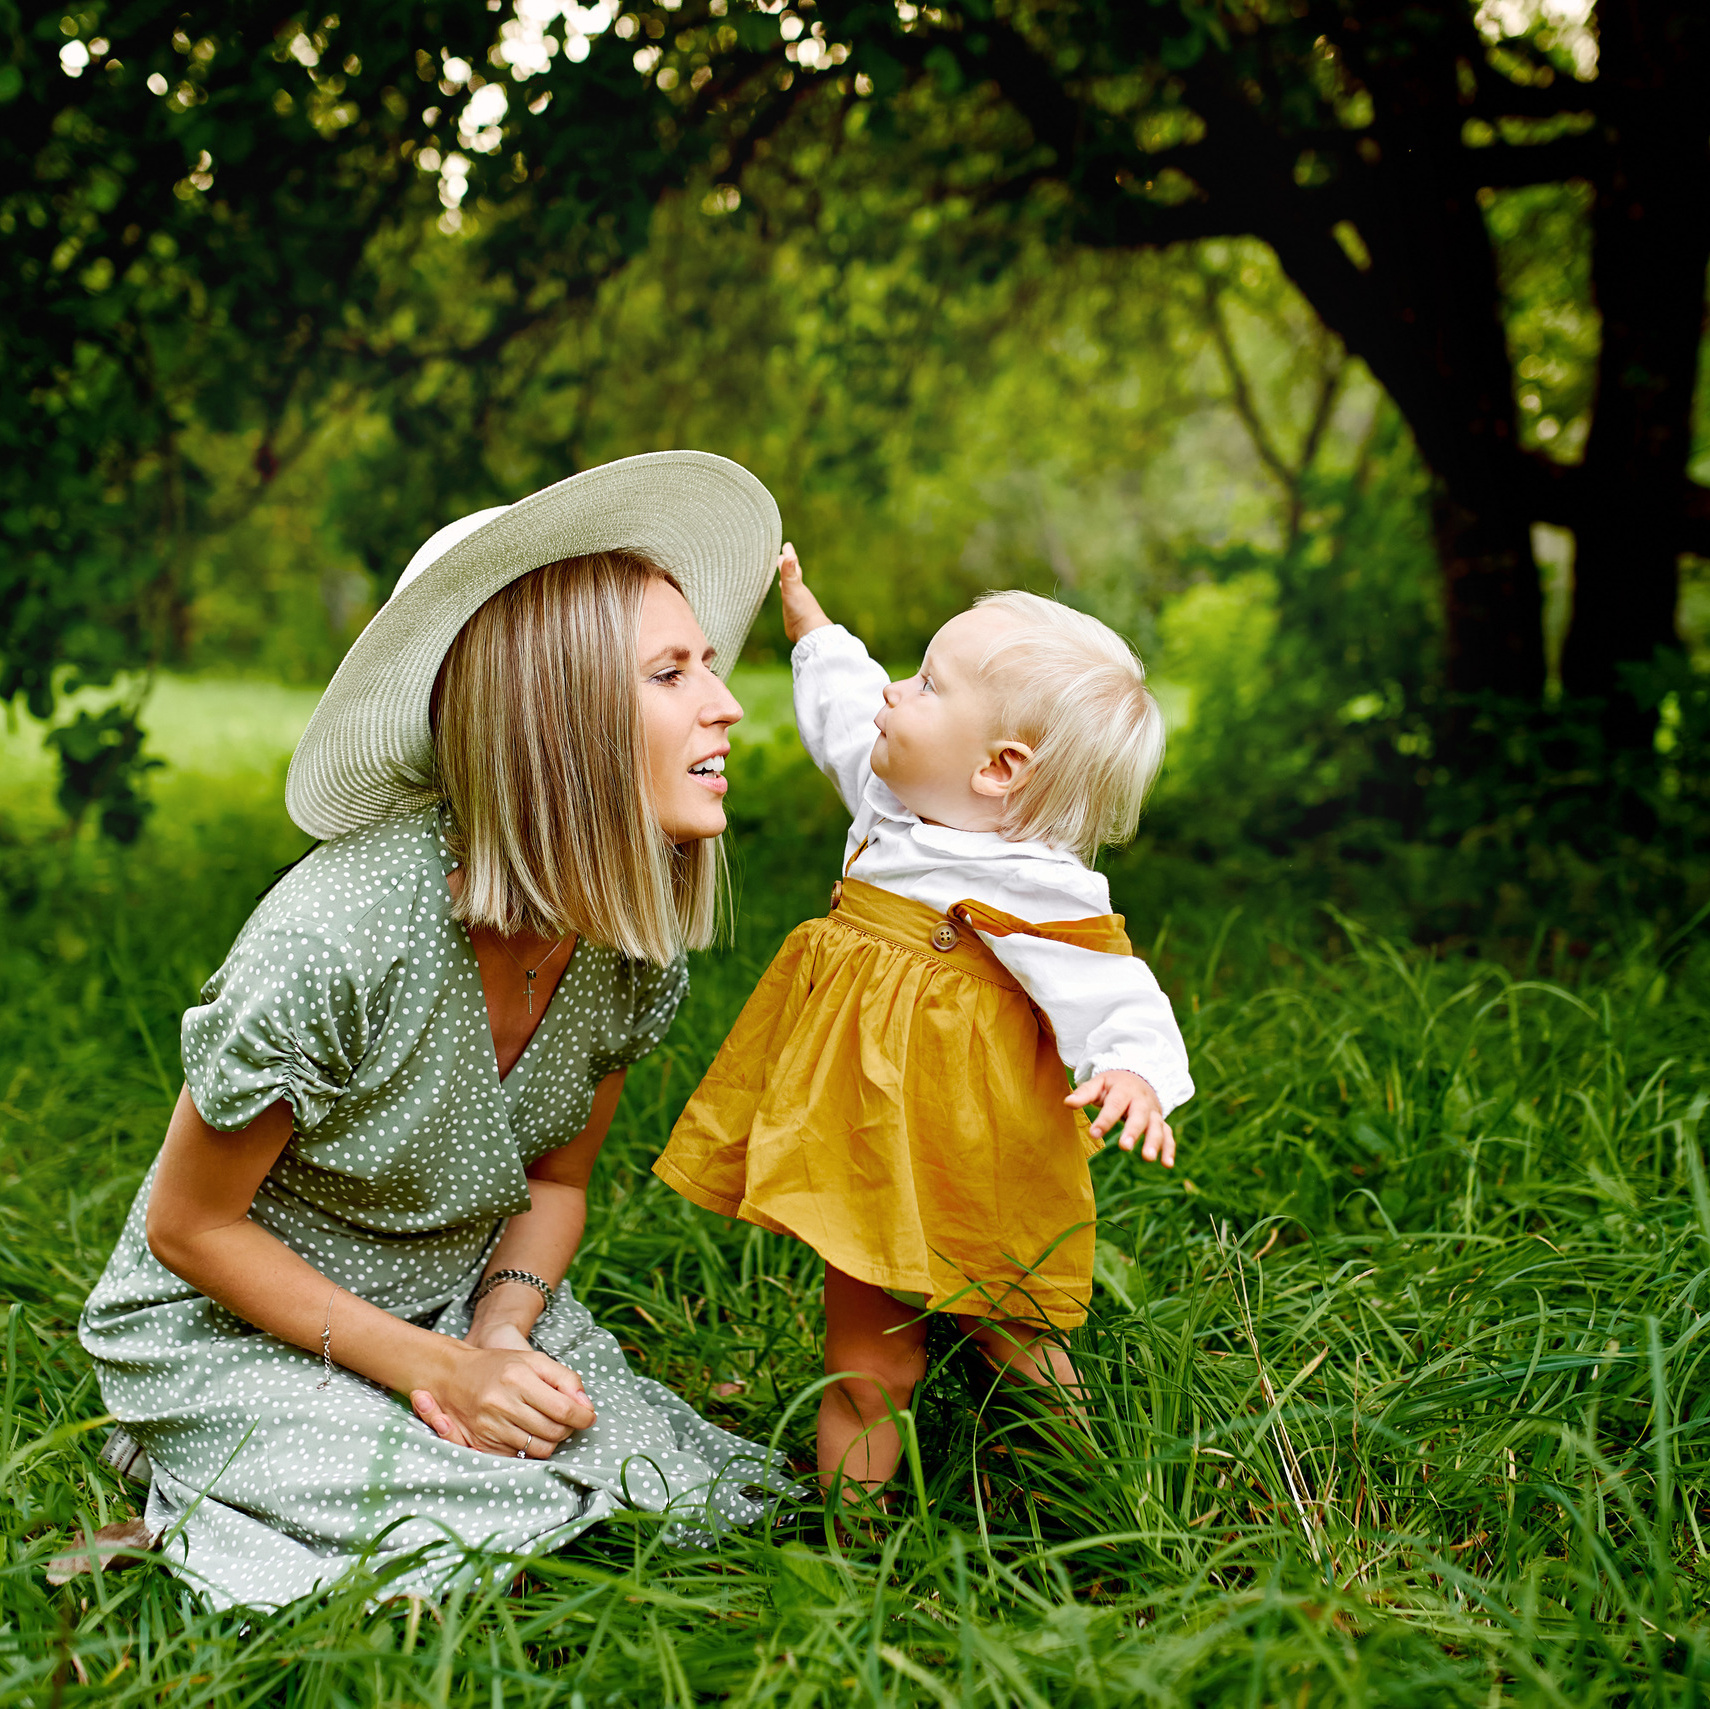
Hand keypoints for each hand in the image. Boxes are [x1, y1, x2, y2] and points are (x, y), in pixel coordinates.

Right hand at [410, 1344, 594, 1457]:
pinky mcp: (482, 1444)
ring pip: (539, 1449)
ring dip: (552, 1440)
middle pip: (553, 1432)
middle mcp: (502, 1404)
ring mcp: (490, 1427)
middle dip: (568, 1429)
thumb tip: (587, 1406)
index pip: (563, 1409)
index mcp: (518, 1378)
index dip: (582, 1417)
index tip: (588, 1417)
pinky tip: (529, 1432)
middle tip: (568, 1420)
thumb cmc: (499, 1367)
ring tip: (549, 1425)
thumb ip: (565, 1379)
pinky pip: (520, 1456)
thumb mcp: (534, 1361)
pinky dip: (531, 1448)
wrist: (452, 1377)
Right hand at [778, 542, 831, 643]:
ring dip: (786, 579)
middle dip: (786, 565)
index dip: (788, 555)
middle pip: (791, 574)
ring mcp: (794, 601)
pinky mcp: (791, 612)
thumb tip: (789, 555)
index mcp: (797, 583)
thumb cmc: (802, 609)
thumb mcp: (793, 588)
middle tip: (782, 556)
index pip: (792, 565)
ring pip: (789, 586)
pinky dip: (785, 594)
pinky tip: (784, 595)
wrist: (809, 631)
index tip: (787, 545)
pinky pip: (787, 599)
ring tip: (781, 575)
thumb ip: (789, 573)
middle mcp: (796, 590)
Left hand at [1066, 1070, 1174, 1164]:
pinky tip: (1167, 1164)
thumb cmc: (1113, 1085)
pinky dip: (1169, 1149)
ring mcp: (1153, 1112)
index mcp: (1124, 1090)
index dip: (1105, 1120)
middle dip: (1133, 1131)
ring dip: (1154, 1142)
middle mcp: (1141, 1101)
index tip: (1094, 1134)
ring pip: (1157, 1126)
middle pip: (1139, 1116)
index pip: (1114, 1105)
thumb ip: (1084, 1093)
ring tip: (1147, 1158)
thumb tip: (1067, 1103)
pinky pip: (1168, 1135)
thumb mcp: (1099, 1083)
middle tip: (1125, 1146)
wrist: (1138, 1077)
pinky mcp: (1161, 1122)